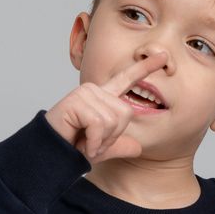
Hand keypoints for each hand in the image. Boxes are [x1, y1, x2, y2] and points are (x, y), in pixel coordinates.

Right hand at [45, 52, 168, 163]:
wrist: (51, 156)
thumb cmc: (72, 149)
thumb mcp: (102, 149)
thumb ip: (119, 146)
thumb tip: (137, 148)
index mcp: (103, 98)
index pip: (127, 80)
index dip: (145, 68)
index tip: (164, 57)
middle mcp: (95, 91)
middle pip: (125, 113)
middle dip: (112, 136)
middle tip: (93, 142)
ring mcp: (85, 93)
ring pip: (113, 121)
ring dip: (101, 141)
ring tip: (85, 142)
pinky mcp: (77, 100)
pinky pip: (99, 124)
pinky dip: (94, 142)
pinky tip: (82, 143)